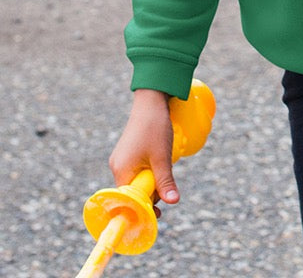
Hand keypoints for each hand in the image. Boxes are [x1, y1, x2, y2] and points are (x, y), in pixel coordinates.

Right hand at [109, 89, 179, 211]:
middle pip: (133, 192)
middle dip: (150, 194)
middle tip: (167, 190)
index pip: (129, 200)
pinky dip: (149, 172)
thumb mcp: (162, 157)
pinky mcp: (127, 154)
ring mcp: (121, 160)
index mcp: (121, 171)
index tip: (159, 213)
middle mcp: (117, 167)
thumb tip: (173, 202)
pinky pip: (137, 171)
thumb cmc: (155, 128)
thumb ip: (165, 182)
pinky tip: (158, 162)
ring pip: (137, 181)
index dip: (144, 208)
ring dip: (151, 181)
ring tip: (164, 168)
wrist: (151, 101)